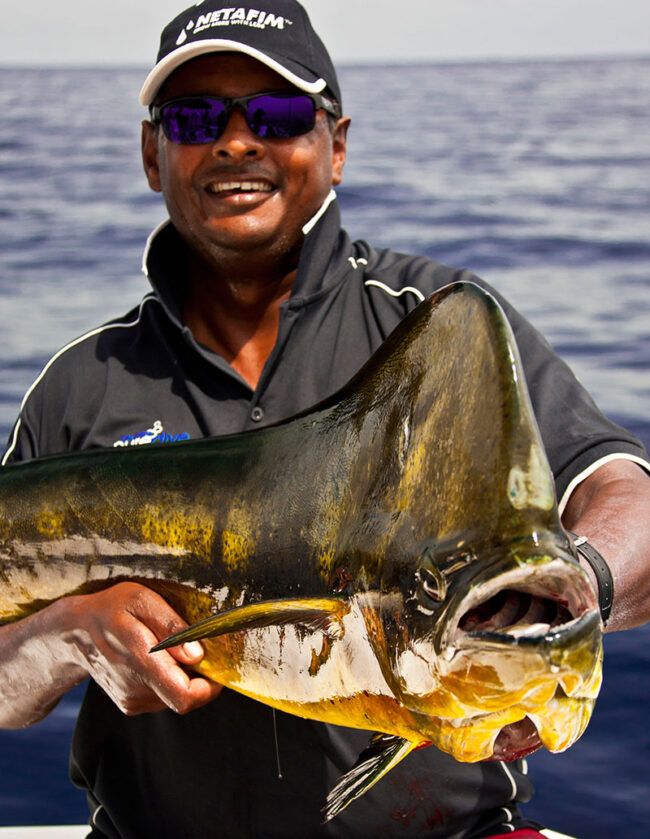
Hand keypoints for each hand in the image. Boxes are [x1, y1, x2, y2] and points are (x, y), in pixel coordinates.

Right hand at [67, 581, 221, 714]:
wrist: (74, 632)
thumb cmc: (112, 610)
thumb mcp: (141, 600)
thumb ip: (171, 626)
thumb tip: (196, 654)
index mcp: (141, 661)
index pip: (184, 696)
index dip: (209, 688)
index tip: (217, 668)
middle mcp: (135, 689)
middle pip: (184, 697)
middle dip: (198, 678)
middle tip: (194, 649)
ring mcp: (131, 700)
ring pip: (173, 697)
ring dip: (181, 677)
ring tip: (170, 650)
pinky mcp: (129, 703)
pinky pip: (162, 697)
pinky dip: (169, 680)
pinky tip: (157, 659)